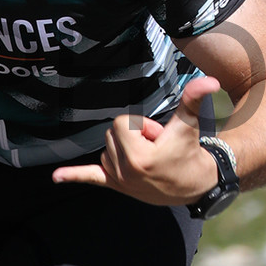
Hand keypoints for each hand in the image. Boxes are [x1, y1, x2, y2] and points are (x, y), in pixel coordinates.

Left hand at [50, 75, 222, 204]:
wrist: (193, 185)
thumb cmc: (190, 150)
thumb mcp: (189, 123)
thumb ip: (194, 99)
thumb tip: (209, 80)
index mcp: (138, 157)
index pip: (122, 122)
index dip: (142, 125)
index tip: (158, 137)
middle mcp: (124, 171)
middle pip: (112, 133)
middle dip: (134, 134)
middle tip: (156, 147)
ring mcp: (118, 180)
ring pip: (107, 147)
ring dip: (125, 147)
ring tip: (149, 158)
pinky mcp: (115, 185)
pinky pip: (90, 177)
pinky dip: (74, 176)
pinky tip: (56, 177)